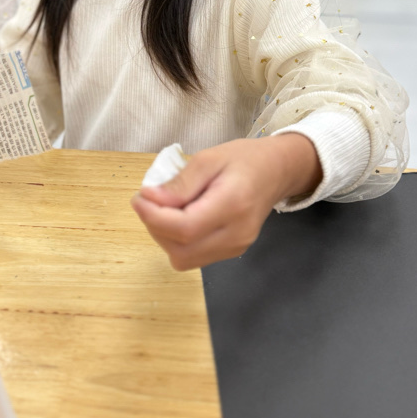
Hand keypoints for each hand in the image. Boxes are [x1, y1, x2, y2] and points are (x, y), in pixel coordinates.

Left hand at [132, 134, 321, 270]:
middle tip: (148, 201)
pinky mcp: (232, 252)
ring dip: (164, 237)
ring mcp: (236, 247)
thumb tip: (150, 200)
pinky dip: (178, 241)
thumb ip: (179, 183)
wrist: (276, 171)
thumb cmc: (244, 159)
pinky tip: (179, 218)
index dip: (154, 217)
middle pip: (182, 251)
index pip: (185, 228)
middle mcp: (236, 234)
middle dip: (155, 228)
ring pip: (184, 259)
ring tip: (164, 209)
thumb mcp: (208, 158)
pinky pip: (194, 257)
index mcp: (233, 205)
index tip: (140, 198)